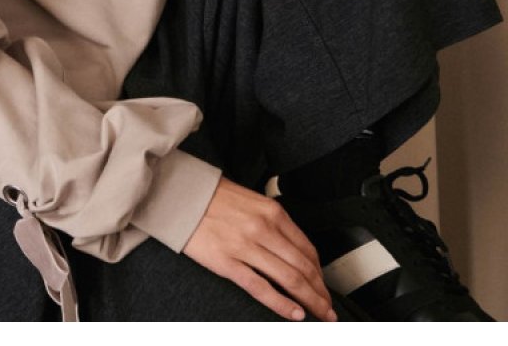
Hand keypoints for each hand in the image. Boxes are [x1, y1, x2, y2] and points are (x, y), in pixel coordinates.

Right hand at [182, 176, 335, 321]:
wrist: (181, 195)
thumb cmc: (213, 197)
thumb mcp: (252, 201)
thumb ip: (273, 222)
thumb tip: (292, 249)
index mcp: (272, 212)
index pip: (307, 248)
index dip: (320, 273)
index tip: (325, 286)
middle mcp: (264, 229)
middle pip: (303, 267)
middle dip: (321, 292)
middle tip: (329, 309)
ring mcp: (246, 247)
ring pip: (289, 279)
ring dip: (310, 301)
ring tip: (319, 314)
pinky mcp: (227, 263)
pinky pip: (261, 287)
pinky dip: (282, 304)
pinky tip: (294, 314)